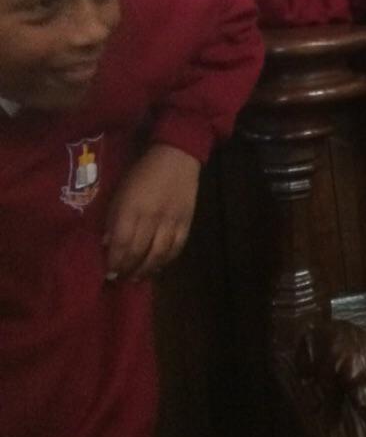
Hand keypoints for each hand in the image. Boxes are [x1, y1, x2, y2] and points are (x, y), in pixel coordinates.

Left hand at [103, 145, 200, 280]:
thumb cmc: (141, 173)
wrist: (176, 157)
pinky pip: (177, 247)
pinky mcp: (187, 221)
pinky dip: (167, 261)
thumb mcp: (120, 192)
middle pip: (139, 252)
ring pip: (159, 254)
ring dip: (146, 270)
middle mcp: (152, 218)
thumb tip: (107, 244)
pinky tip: (158, 267)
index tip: (107, 273)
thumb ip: (113, 218)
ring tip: (137, 278)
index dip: (114, 261)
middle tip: (119, 279)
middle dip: (127, 269)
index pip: (121, 244)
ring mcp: (172, 221)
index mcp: (132, 209)